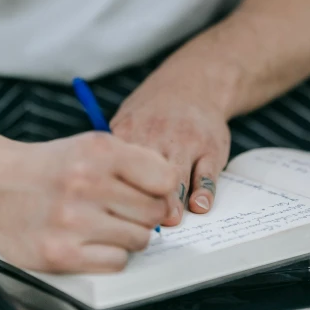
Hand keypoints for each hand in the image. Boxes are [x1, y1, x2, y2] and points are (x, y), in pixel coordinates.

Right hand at [0, 132, 176, 273]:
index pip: (164, 177)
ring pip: (139, 239)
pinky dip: (112, 254)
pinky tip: (94, 240)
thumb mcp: (91, 146)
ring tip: (106, 222)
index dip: (163, 187)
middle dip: (145, 212)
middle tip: (125, 208)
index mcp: (99, 151)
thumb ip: (133, 162)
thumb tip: (172, 192)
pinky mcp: (61, 253)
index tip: (154, 191)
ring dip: (129, 234)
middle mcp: (86, 183)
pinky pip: (116, 261)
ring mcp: (73, 220)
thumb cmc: (50, 167)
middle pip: (154, 211)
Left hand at [110, 67, 230, 226]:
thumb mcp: (125, 120)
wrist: (193, 83)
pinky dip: (203, 193)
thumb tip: (97, 197)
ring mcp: (186, 142)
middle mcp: (157, 136)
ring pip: (176, 178)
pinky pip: (207, 176)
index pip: (115, 170)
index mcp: (128, 132)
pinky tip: (198, 206)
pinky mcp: (211, 148)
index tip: (112, 216)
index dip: (113, 196)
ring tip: (169, 220)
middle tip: (142, 226)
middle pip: (145, 177)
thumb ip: (114, 155)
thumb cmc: (152, 112)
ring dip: (172, 203)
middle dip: (143, 205)